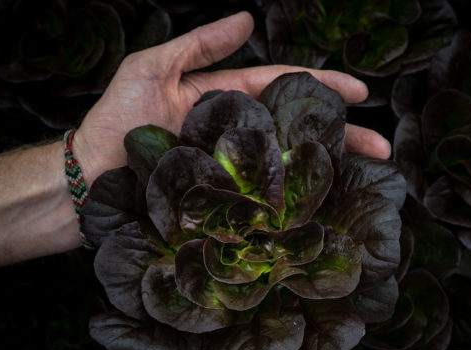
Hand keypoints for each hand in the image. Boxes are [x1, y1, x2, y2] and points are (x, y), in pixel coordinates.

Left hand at [72, 11, 390, 186]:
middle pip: (296, 133)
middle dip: (341, 137)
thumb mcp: (151, 68)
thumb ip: (198, 45)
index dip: (321, 86)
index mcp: (225, 102)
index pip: (282, 88)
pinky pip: (264, 203)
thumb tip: (247, 18)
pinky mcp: (223, 204)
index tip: (360, 91)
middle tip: (381, 146)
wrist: (89, 179)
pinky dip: (295, 206)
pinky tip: (325, 209)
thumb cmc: (115, 120)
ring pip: (288, 170)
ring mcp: (231, 173)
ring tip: (368, 178)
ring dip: (328, 173)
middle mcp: (235, 138)